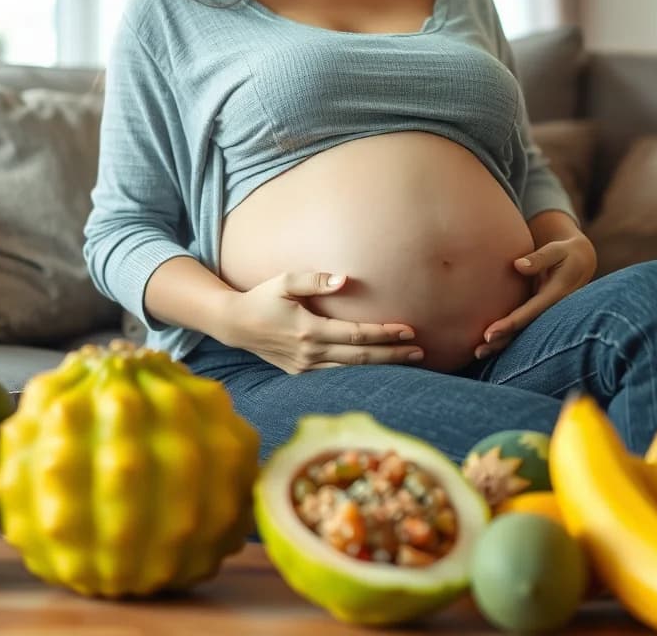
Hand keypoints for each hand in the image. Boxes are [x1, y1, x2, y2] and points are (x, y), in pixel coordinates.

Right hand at [222, 271, 423, 373]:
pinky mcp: (301, 374)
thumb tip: (345, 279)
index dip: (385, 333)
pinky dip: (361, 374)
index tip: (409, 329)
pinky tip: (379, 370)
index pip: (356, 334)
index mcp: (309, 330)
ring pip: (352, 371)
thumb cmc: (262, 297)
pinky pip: (338, 376)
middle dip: (393, 355)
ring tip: (409, 361)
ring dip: (382, 367)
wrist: (235, 325)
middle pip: (361, 358)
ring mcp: (306, 368)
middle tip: (421, 351)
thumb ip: (315, 280)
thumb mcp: (285, 281)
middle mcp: (310, 354)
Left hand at [474, 234, 596, 359]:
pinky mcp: (536, 312)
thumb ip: (541, 257)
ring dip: (501, 344)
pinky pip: (521, 326)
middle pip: (524, 330)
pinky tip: (486, 345)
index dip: (510, 324)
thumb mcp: (558, 251)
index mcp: (556, 296)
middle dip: (502, 342)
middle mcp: (549, 311)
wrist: (580, 262)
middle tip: (478, 352)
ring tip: (477, 354)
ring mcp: (542, 314)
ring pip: (522, 333)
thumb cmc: (565, 253)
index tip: (489, 334)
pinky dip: (505, 336)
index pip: (529, 313)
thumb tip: (518, 265)